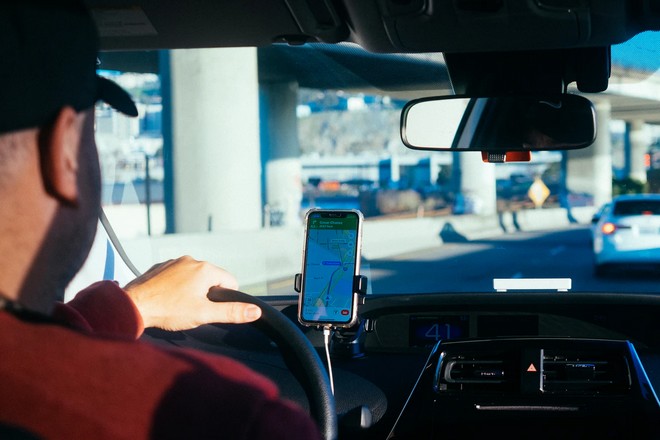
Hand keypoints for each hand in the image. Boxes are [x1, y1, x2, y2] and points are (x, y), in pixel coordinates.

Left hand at [123, 256, 261, 330]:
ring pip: (193, 277)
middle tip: (191, 310)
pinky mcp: (160, 267)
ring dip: (190, 290)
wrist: (132, 306)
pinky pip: (176, 276)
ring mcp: (174, 262)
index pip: (230, 282)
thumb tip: (255, 311)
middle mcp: (191, 260)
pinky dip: (175, 287)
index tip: (209, 309)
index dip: (224, 299)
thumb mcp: (204, 314)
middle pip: (211, 279)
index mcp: (205, 269)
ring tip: (177, 306)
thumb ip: (231, 312)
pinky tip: (166, 299)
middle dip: (206, 295)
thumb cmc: (168, 310)